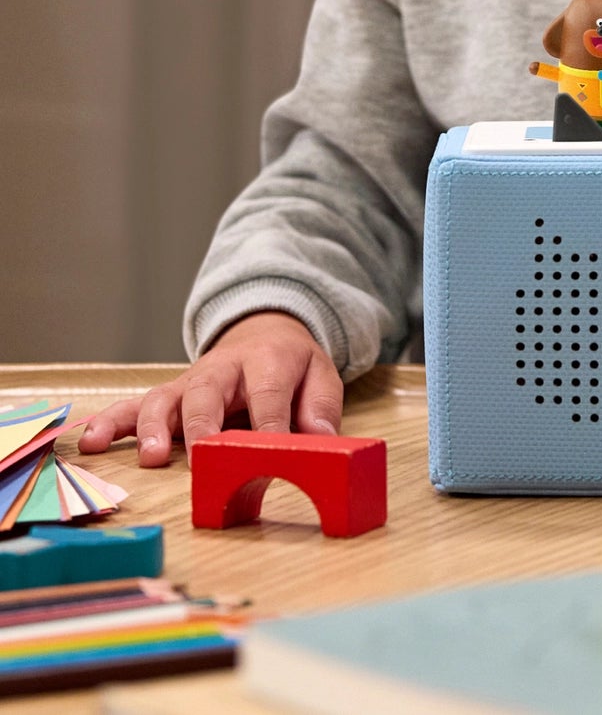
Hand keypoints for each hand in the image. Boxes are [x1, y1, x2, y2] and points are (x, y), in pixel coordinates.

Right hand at [76, 312, 343, 467]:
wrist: (263, 332)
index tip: (267, 454)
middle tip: (202, 453)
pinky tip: (92, 442)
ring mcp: (190, 381)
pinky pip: (134, 404)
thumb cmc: (292, 365)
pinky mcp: (168, 394)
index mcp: (269, 360)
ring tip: (152, 457)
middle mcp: (223, 368)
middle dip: (204, 423)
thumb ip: (321, 407)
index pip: (268, 393)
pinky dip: (112, 421)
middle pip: (208, 392)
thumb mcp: (320, 375)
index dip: (267, 424)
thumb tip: (321, 440)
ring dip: (155, 427)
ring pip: (165, 398)